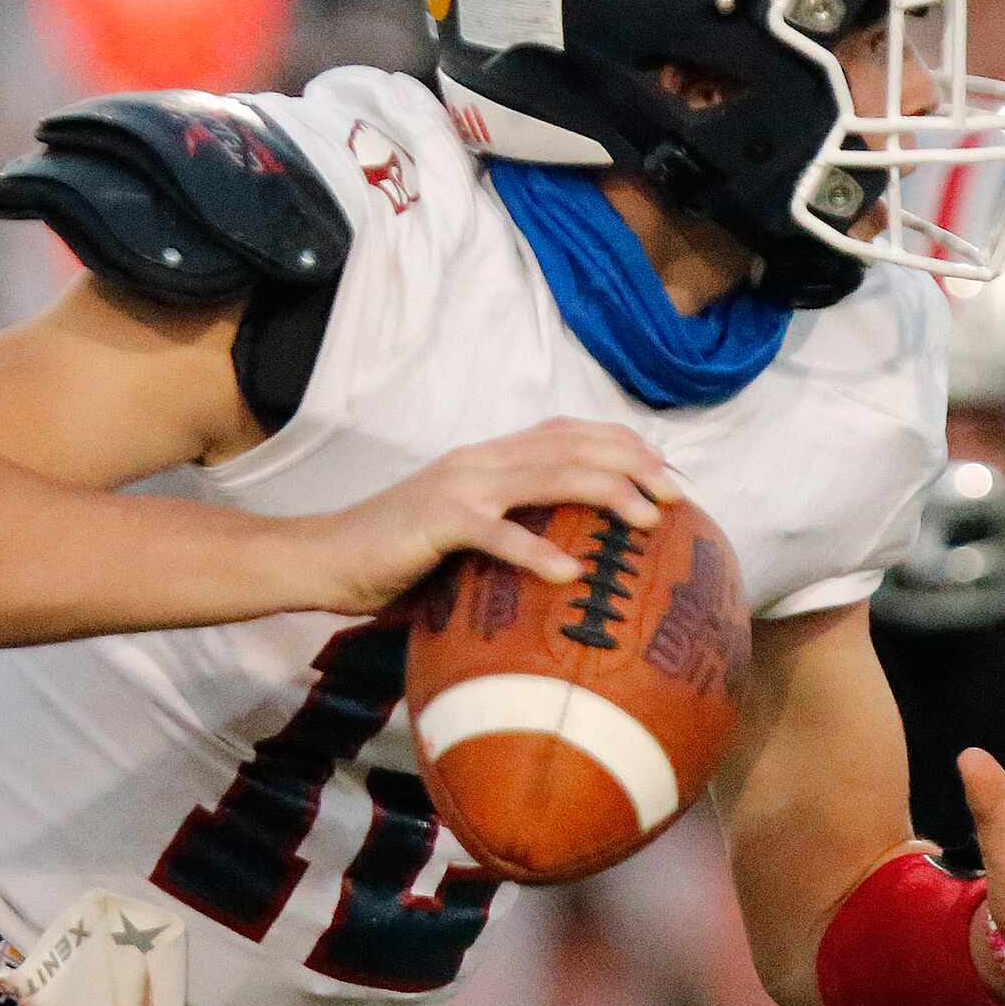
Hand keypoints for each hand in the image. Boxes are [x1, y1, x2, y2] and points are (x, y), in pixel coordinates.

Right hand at [301, 417, 681, 615]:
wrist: (325, 558)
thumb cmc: (395, 555)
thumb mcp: (462, 531)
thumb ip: (508, 527)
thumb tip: (567, 558)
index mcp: (490, 457)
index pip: (570, 433)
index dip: (625, 445)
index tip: (669, 476)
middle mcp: (482, 459)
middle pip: (573, 447)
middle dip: (634, 465)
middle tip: (679, 496)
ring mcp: (460, 486)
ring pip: (548, 476)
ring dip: (606, 494)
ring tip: (647, 520)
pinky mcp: (437, 521)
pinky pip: (496, 534)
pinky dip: (535, 551)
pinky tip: (569, 572)